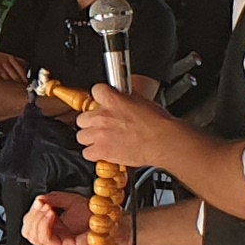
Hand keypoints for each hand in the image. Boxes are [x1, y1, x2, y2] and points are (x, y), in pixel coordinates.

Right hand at [21, 190, 100, 244]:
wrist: (111, 223)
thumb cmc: (96, 216)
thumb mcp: (71, 200)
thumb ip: (54, 198)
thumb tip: (39, 199)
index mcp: (52, 228)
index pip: (30, 224)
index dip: (32, 211)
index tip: (39, 201)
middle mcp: (52, 238)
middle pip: (27, 231)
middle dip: (32, 215)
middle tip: (42, 204)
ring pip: (33, 236)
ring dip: (37, 219)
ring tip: (48, 209)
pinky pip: (46, 239)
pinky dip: (45, 225)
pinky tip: (52, 215)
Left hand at [72, 80, 195, 171]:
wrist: (163, 142)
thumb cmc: (158, 124)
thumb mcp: (142, 101)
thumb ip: (127, 98)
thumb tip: (124, 97)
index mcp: (113, 100)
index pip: (95, 91)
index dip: (100, 97)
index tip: (102, 102)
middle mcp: (102, 117)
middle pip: (82, 118)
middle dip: (90, 122)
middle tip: (101, 125)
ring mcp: (99, 135)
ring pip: (81, 136)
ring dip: (90, 138)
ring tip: (101, 140)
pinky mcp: (101, 151)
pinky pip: (87, 153)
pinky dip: (93, 153)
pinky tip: (103, 152)